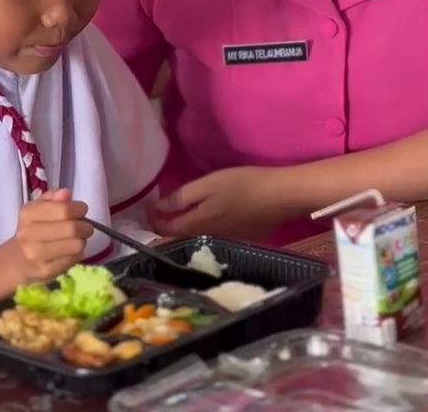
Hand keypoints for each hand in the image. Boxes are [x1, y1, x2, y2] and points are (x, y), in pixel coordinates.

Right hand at [0, 189, 92, 311]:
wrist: (16, 260)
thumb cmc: (32, 228)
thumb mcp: (39, 207)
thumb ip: (53, 197)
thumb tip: (65, 194)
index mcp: (28, 214)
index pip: (64, 209)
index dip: (79, 208)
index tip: (81, 210)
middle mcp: (29, 234)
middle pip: (72, 228)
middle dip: (85, 226)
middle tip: (85, 226)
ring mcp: (36, 255)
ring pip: (76, 245)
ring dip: (82, 240)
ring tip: (77, 238)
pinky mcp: (46, 271)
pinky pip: (74, 259)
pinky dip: (77, 253)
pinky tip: (70, 250)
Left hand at [147, 167, 288, 241]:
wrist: (280, 197)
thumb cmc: (243, 185)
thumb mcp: (208, 185)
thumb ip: (182, 197)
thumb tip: (157, 208)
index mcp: (196, 225)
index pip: (165, 229)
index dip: (152, 220)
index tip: (147, 208)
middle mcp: (206, 239)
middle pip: (179, 237)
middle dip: (164, 226)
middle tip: (157, 213)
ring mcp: (224, 242)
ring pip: (195, 239)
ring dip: (182, 230)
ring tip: (176, 217)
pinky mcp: (240, 240)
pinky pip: (212, 239)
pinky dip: (201, 231)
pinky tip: (205, 221)